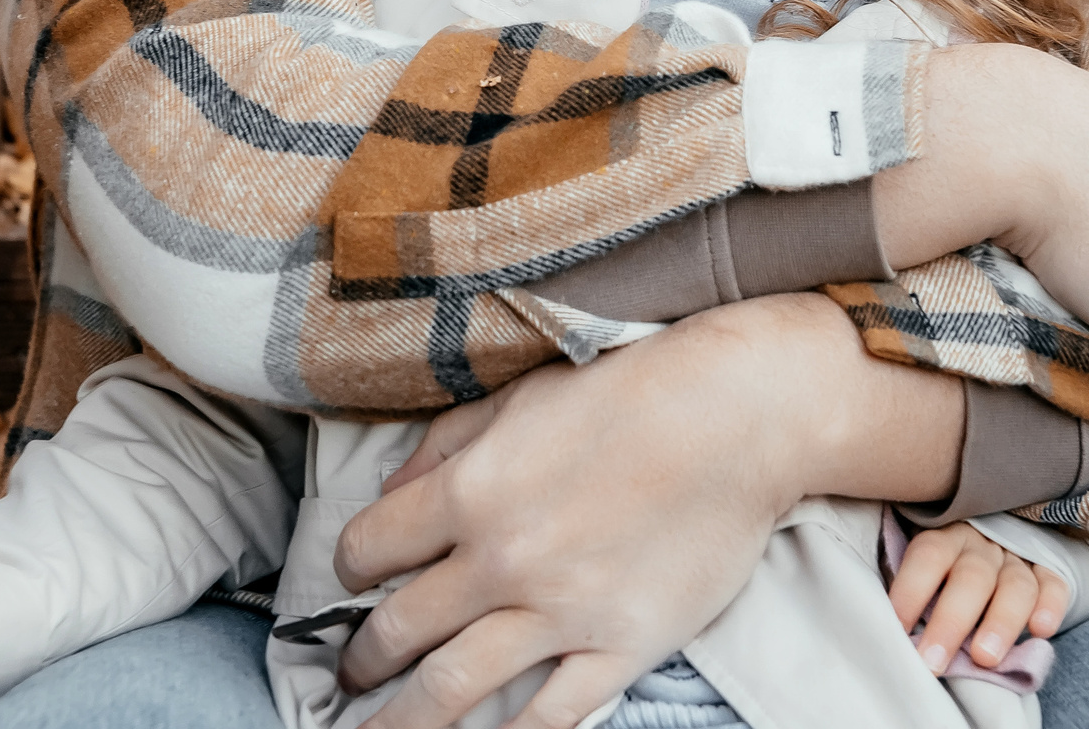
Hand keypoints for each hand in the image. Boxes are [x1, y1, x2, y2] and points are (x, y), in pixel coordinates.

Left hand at [333, 294, 963, 728]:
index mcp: (469, 490)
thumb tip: (391, 498)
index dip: (349, 569)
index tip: (354, 581)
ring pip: (453, 689)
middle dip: (362, 658)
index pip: (367, 549)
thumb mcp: (522, 396)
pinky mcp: (619, 648)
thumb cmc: (632, 392)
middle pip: (398, 630)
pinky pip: (549, 716)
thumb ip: (446, 446)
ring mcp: (561, 612)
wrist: (739, 416)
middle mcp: (502, 559)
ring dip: (402, 721)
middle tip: (352, 673)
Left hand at [886, 523, 1068, 675]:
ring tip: (985, 658)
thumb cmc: (946, 574)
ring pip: (1015, 584)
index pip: (928, 556)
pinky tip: (1041, 631)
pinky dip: (1050, 606)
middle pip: (971, 577)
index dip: (911, 591)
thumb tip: (896, 636)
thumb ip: (918, 598)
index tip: (897, 631)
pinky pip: (1054, 585)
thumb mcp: (927, 574)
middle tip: (933, 661)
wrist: (995, 543)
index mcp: (946, 538)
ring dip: (1001, 622)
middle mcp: (983, 544)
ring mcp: (1018, 556)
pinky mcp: (1049, 571)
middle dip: (951, 621)